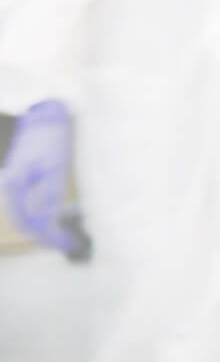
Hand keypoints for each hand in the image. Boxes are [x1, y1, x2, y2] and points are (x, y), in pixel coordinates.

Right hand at [3, 100, 78, 253]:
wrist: (43, 116)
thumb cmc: (51, 137)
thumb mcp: (55, 164)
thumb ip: (48, 193)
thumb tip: (46, 218)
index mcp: (17, 184)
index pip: (29, 221)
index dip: (48, 237)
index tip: (66, 245)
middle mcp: (11, 187)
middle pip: (25, 222)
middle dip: (45, 237)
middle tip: (66, 245)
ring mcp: (13, 184)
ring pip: (24, 216)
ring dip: (41, 230)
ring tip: (61, 239)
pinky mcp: (20, 180)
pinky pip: (26, 205)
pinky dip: (39, 217)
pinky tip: (52, 222)